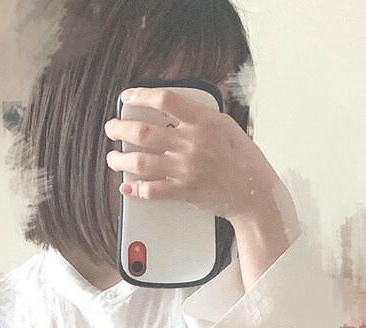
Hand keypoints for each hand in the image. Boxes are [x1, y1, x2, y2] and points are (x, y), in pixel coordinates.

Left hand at [103, 85, 298, 241]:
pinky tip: (127, 185)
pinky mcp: (183, 191)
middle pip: (143, 131)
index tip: (127, 97)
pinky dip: (135, 188)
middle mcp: (191, 143)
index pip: (165, 100)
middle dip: (119, 129)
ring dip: (120, 159)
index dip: (141, 96)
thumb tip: (173, 109)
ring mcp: (185, 168)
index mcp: (203, 121)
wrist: (254, 193)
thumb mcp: (225, 125)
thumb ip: (199, 117)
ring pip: (140, 161)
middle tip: (111, 128)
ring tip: (113, 157)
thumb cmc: (243, 159)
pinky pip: (151, 190)